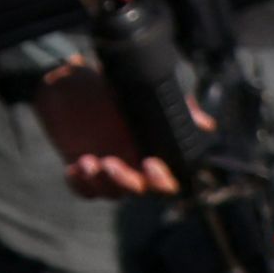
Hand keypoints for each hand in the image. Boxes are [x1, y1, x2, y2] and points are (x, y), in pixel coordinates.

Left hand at [33, 65, 176, 198]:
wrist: (67, 79)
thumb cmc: (108, 85)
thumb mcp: (139, 90)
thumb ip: (175, 106)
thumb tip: (206, 125)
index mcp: (151, 150)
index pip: (166, 181)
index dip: (161, 180)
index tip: (150, 162)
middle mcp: (132, 163)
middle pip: (139, 191)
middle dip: (127, 182)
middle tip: (111, 162)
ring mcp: (107, 167)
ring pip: (111, 193)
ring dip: (101, 182)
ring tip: (89, 161)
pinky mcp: (80, 168)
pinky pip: (84, 191)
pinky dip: (80, 186)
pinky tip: (74, 167)